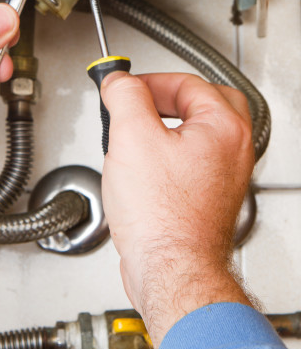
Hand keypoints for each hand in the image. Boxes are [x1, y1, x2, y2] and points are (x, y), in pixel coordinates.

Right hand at [100, 72, 255, 346]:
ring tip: (135, 132)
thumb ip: (125, 96)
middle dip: (168, 98)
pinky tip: (141, 166)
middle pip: (205, 104)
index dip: (148, 80)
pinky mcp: (205, 198)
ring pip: (196, 134)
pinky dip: (166, 154)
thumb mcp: (131, 136)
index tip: (121, 88)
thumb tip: (118, 80)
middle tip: (139, 101)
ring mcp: (221, 177)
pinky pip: (189, 162)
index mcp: (223, 129)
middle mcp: (231, 152)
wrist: (169, 268)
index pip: (187, 82)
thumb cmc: (161, 216)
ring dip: (166, 126)